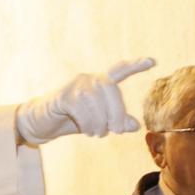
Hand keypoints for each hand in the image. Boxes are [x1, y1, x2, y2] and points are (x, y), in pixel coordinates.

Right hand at [16, 57, 156, 142]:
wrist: (41, 123)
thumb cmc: (72, 120)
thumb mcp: (98, 122)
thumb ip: (116, 121)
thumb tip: (136, 125)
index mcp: (99, 83)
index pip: (119, 71)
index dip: (135, 66)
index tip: (153, 61)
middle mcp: (88, 79)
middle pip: (111, 89)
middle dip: (117, 112)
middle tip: (116, 131)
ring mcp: (75, 85)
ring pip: (96, 101)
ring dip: (100, 122)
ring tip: (96, 133)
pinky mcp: (63, 95)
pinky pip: (81, 108)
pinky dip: (88, 123)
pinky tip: (87, 130)